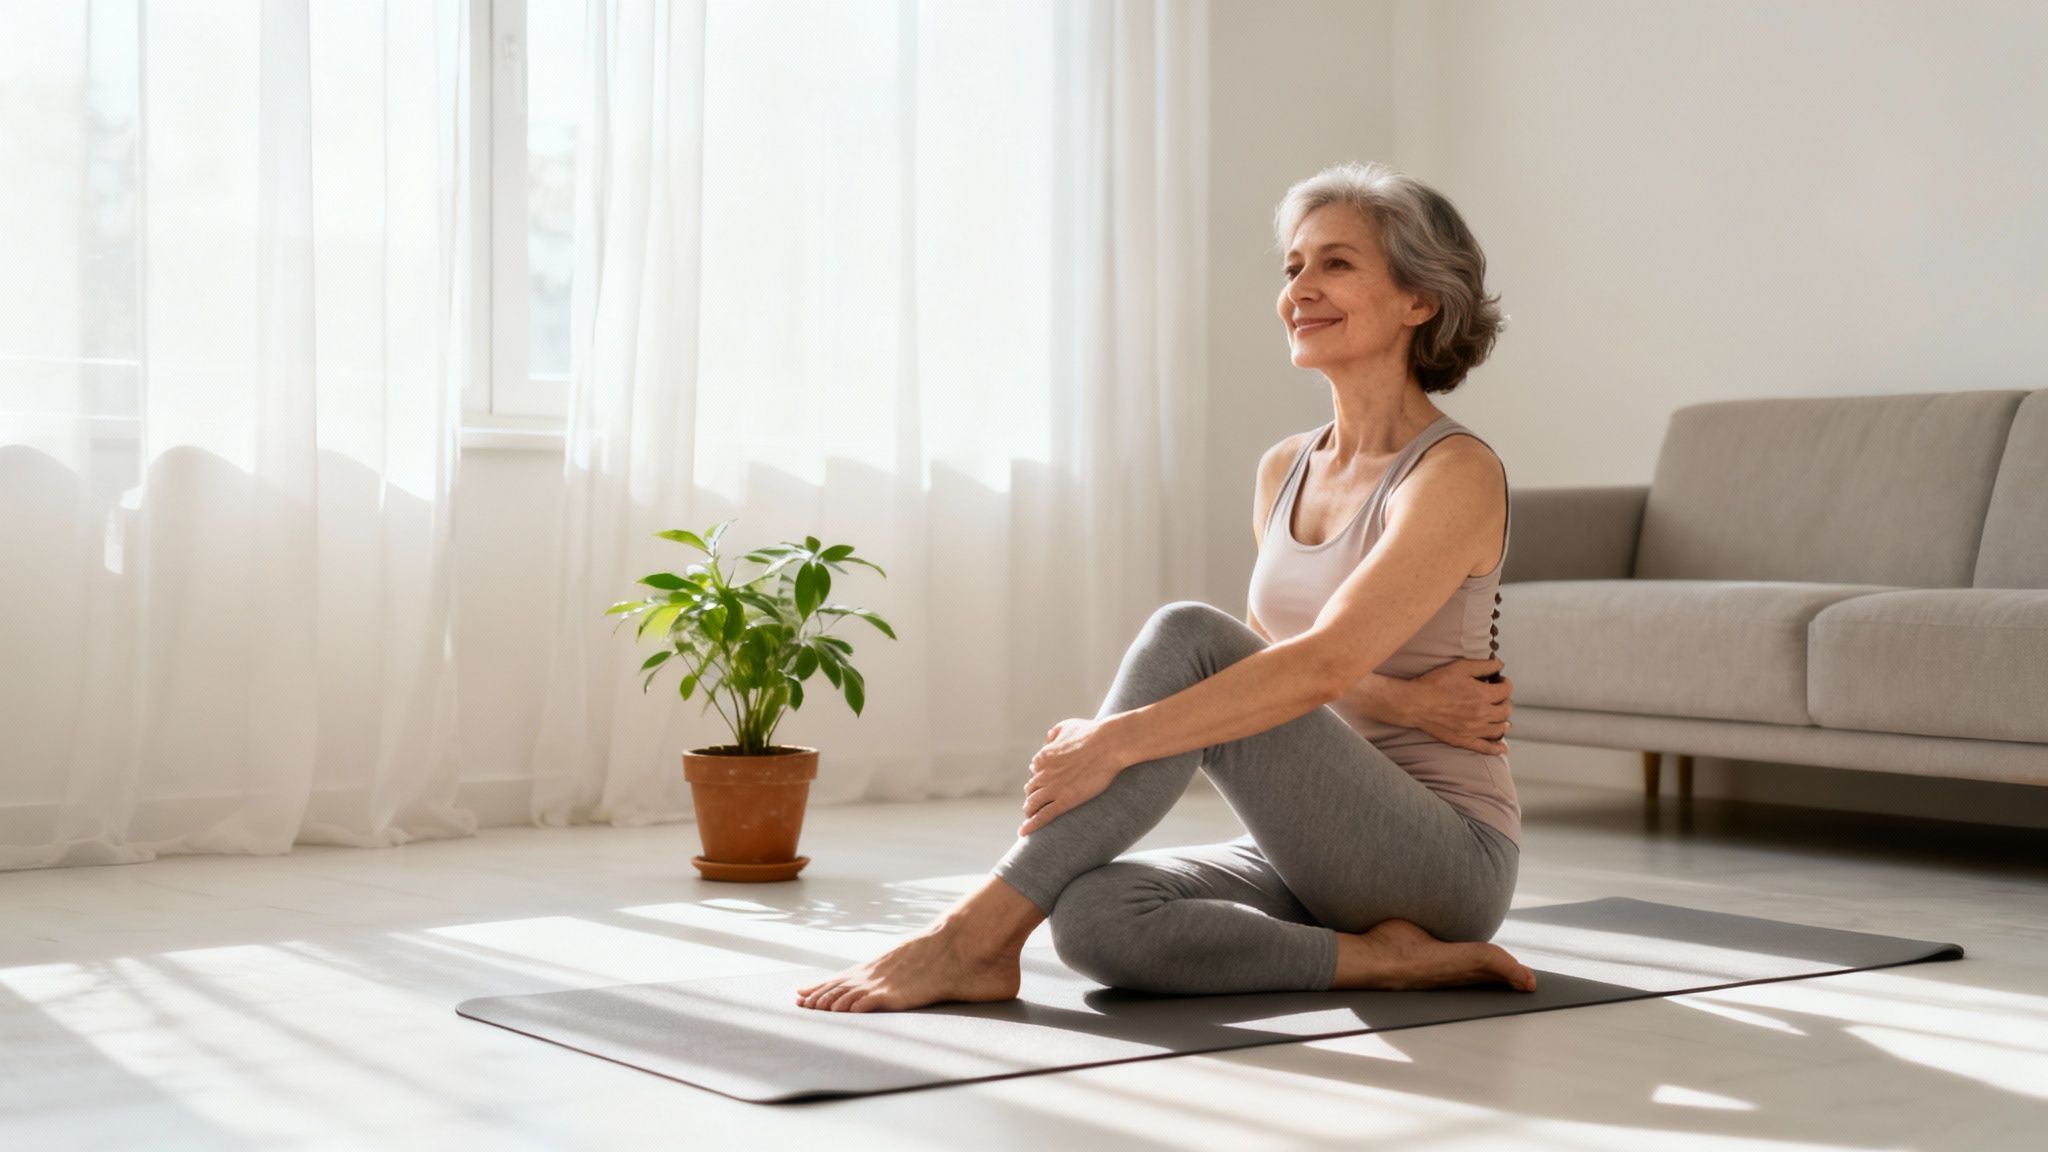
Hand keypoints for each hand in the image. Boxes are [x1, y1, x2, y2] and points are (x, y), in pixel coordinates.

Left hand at [1020, 716, 1128, 835]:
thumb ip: (1055, 734)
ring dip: (1030, 811)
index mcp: (1042, 757)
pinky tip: (1023, 833)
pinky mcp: (1065, 801)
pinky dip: (1031, 825)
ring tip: (1030, 818)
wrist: (1109, 744)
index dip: (1039, 780)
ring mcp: (1053, 789)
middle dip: (1033, 796)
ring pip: (1033, 804)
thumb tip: (1049, 738)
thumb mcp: (1068, 726)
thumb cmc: (1092, 733)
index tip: (1043, 785)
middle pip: (1031, 790)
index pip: (1034, 773)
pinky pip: (1043, 816)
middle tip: (1036, 804)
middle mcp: (1043, 774)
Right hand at [1404, 659, 1512, 754]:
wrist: (1415, 703)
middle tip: (1498, 697)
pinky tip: (1502, 748)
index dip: (1505, 683)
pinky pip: (1485, 748)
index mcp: (1483, 695)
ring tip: (1500, 716)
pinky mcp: (1463, 740)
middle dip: (1505, 700)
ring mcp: (1473, 729)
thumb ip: (1483, 666)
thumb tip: (1500, 665)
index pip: (1506, 690)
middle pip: (1505, 710)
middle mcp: (1482, 714)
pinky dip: (1496, 748)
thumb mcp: (1460, 667)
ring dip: (1503, 721)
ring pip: (1499, 728)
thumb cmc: (1435, 684)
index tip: (1500, 681)